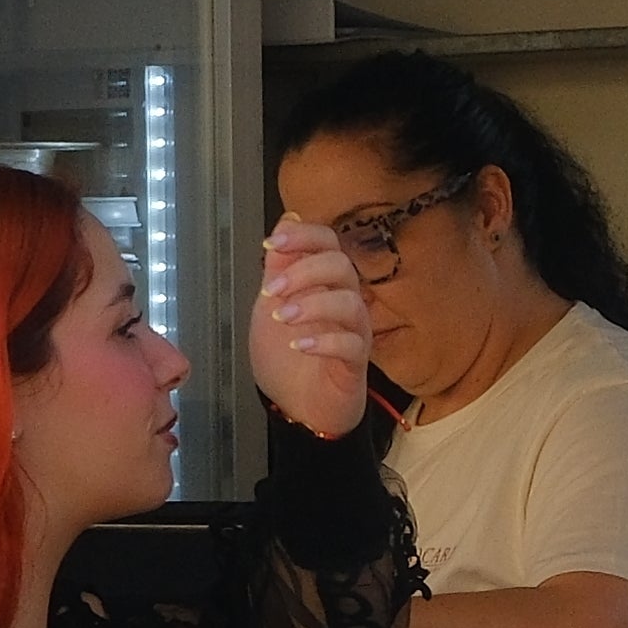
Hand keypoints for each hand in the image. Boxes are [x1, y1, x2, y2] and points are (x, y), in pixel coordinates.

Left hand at [253, 223, 374, 443]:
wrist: (294, 408)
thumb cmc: (286, 355)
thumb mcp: (270, 305)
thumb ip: (279, 267)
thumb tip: (287, 220)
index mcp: (323, 283)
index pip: (328, 242)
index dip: (304, 236)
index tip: (273, 244)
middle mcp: (344, 301)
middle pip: (341, 266)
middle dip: (303, 271)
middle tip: (271, 292)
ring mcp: (354, 331)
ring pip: (349, 302)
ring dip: (312, 304)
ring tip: (282, 319)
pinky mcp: (356, 363)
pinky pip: (353, 344)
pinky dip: (323, 341)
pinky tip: (298, 346)